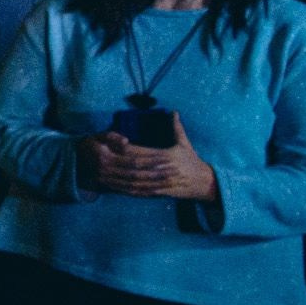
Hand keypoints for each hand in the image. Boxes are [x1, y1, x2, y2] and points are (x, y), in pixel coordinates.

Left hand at [79, 118, 218, 201]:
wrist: (204, 183)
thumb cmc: (192, 162)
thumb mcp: (185, 144)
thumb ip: (177, 128)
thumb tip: (173, 111)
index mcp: (166, 156)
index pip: (141, 151)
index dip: (125, 148)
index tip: (112, 144)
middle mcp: (162, 170)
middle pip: (134, 166)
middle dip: (117, 162)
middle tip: (101, 158)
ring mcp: (159, 183)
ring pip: (133, 180)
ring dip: (117, 177)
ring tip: (102, 172)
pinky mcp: (158, 193)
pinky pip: (138, 192)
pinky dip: (124, 189)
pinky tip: (113, 186)